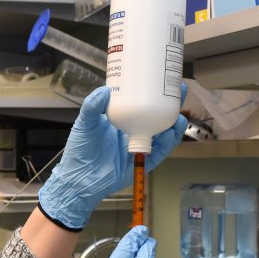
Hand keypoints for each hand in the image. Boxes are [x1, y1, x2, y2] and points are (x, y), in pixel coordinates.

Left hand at [38, 85, 188, 230]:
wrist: (79, 179)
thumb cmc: (80, 151)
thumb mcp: (85, 123)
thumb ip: (92, 106)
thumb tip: (105, 90)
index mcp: (122, 120)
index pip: (141, 102)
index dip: (153, 91)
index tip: (161, 78)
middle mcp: (133, 131)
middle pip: (157, 115)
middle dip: (170, 103)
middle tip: (179, 89)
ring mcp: (140, 146)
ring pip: (163, 132)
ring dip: (174, 122)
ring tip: (179, 112)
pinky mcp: (143, 161)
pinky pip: (160, 151)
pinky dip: (169, 141)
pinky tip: (173, 130)